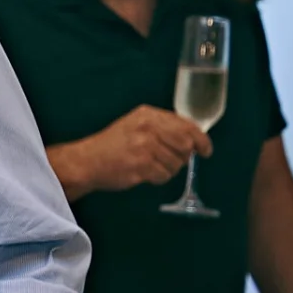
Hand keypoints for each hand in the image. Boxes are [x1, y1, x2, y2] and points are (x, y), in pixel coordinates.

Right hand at [69, 105, 212, 194]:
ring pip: (177, 163)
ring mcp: (144, 146)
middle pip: (186, 144)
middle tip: (170, 160)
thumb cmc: (113, 145)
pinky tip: (144, 173)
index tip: (206, 150)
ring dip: (168, 169)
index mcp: (148, 114)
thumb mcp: (136, 125)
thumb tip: (193, 139)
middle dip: (183, 156)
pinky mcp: (141, 165)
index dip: (201, 139)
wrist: (86, 161)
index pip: (186, 125)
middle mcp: (148, 127)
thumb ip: (162, 127)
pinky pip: (165, 176)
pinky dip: (158, 178)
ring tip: (150, 166)